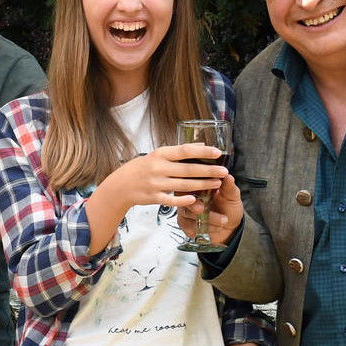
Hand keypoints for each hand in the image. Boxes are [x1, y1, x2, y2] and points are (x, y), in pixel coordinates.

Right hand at [100, 143, 225, 212]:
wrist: (121, 185)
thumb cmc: (142, 168)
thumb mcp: (157, 155)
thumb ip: (178, 152)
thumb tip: (201, 144)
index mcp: (160, 154)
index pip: (184, 151)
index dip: (202, 151)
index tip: (218, 152)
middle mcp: (158, 168)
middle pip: (188, 170)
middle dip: (208, 171)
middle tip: (223, 171)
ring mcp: (155, 184)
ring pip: (183, 185)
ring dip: (202, 185)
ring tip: (216, 183)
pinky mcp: (153, 198)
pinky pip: (171, 200)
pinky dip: (183, 200)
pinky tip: (195, 199)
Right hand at [177, 172, 244, 246]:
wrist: (230, 229)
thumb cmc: (229, 209)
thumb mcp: (232, 196)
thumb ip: (228, 187)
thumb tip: (227, 176)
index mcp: (200, 186)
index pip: (192, 181)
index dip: (198, 184)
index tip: (209, 189)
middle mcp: (190, 197)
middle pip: (184, 197)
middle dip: (194, 204)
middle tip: (203, 209)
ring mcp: (186, 210)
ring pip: (188, 213)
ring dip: (207, 218)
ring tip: (223, 220)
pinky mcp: (184, 224)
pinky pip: (189, 225)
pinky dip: (204, 227)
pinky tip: (215, 227)